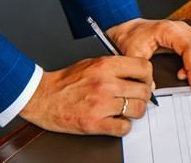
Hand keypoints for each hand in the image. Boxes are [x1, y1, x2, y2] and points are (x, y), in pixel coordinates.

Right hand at [20, 56, 152, 135]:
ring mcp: (100, 104)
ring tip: (127, 109)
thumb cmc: (66, 81)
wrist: (42, 97)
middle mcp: (105, 84)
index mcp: (105, 66)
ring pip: (138, 110)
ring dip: (136, 111)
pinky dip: (124, 126)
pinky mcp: (94, 123)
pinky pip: (124, 128)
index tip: (144, 81)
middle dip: (144, 95)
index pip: (143, 67)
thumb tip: (140, 77)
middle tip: (137, 97)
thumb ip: (117, 67)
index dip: (148, 76)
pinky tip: (117, 120)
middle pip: (144, 90)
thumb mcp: (93, 63)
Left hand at [107, 19, 190, 91]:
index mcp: (168, 30)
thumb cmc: (131, 38)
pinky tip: (189, 69)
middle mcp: (180, 28)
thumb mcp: (132, 55)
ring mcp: (186, 30)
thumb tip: (153, 87)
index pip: (190, 48)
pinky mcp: (187, 35)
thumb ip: (141, 71)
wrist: (128, 30)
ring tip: (190, 75)